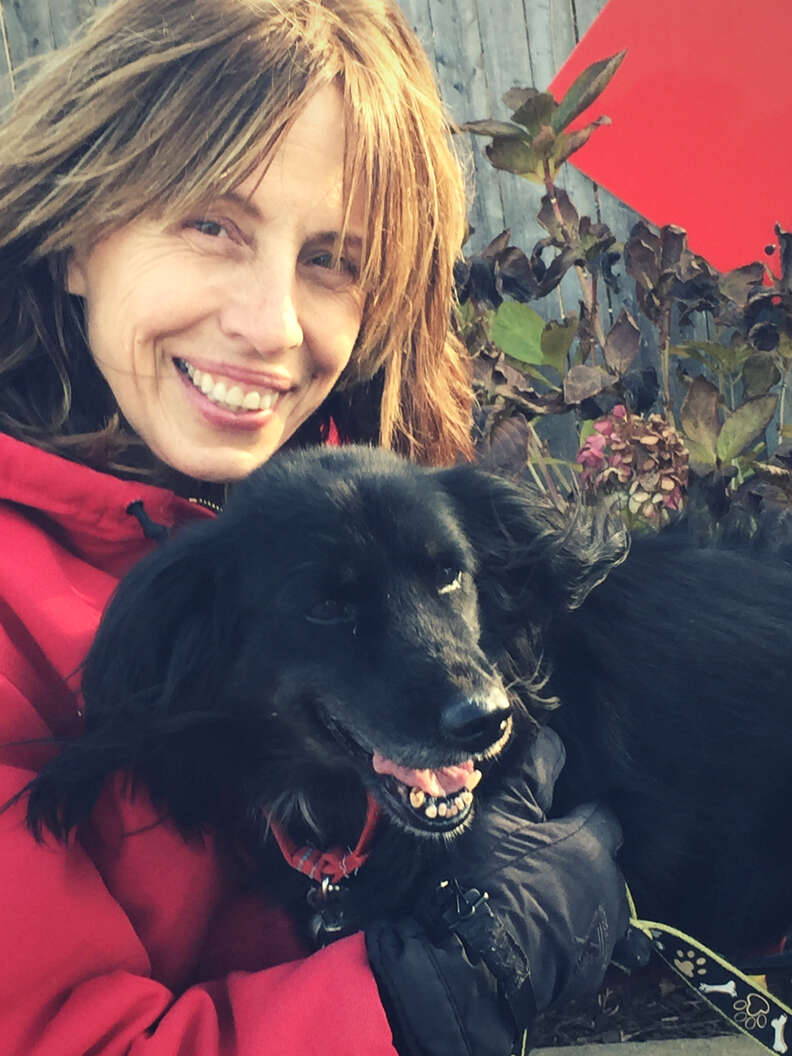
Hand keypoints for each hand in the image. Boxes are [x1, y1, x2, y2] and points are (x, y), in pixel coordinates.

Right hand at [366, 729, 628, 1055]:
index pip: (603, 814)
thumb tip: (555, 734)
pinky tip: (546, 934)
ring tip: (543, 897)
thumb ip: (535, 770)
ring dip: (582, 898)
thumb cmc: (487, 876)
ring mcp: (604, 936)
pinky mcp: (591, 975)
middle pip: (604, 861)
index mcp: (592, 844)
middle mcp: (610, 887)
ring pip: (602, 905)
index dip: (578, 810)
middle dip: (582, 856)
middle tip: (542, 855)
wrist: (474, 964)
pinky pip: (593, 947)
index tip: (553, 814)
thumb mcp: (503, 810)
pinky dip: (576, 938)